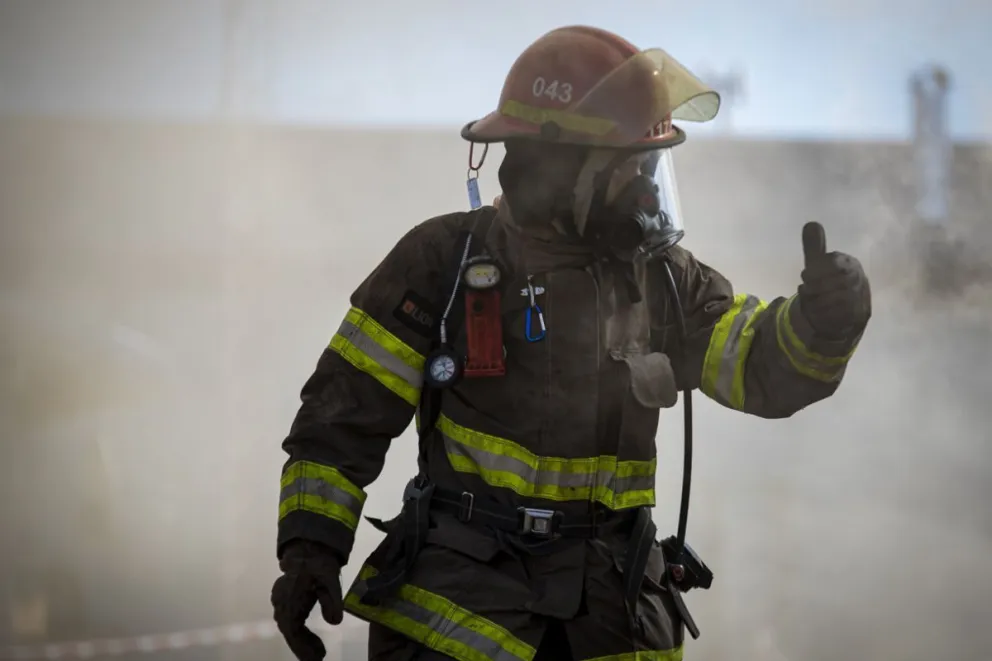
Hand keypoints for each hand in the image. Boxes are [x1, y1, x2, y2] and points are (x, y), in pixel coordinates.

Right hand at [271, 541, 343, 660]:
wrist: (309, 547)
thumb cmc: (319, 563)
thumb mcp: (331, 580)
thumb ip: (333, 601)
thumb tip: (336, 622)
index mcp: (290, 598)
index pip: (293, 630)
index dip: (303, 646)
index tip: (318, 657)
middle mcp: (281, 601)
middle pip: (290, 632)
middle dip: (303, 647)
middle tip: (320, 657)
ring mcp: (280, 600)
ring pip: (288, 627)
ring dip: (301, 641)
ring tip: (318, 652)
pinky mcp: (284, 599)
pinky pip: (289, 620)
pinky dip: (299, 632)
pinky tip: (310, 638)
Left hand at [798, 222, 870, 339]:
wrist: (846, 309)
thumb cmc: (829, 282)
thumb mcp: (819, 264)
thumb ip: (814, 246)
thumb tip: (811, 223)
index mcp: (849, 263)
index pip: (833, 262)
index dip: (815, 270)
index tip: (805, 275)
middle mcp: (858, 278)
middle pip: (831, 282)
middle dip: (813, 287)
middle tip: (805, 289)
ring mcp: (860, 297)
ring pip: (832, 299)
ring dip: (815, 301)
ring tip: (810, 300)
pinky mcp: (857, 315)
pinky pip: (836, 315)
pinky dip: (821, 313)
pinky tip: (816, 311)